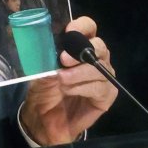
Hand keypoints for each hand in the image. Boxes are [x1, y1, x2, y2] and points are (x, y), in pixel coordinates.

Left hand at [20, 16, 116, 145]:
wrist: (43, 120)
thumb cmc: (44, 91)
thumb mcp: (40, 72)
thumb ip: (49, 59)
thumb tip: (55, 52)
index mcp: (79, 47)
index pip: (88, 27)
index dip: (82, 26)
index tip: (69, 32)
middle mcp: (96, 58)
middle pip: (100, 45)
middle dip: (81, 51)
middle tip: (63, 60)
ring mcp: (103, 76)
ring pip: (100, 67)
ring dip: (78, 74)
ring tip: (61, 81)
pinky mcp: (107, 95)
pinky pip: (100, 86)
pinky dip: (83, 88)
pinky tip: (70, 91)